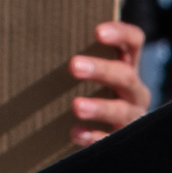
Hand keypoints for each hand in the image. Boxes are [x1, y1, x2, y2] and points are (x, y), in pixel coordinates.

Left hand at [71, 19, 151, 143]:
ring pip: (122, 110)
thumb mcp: (90, 75)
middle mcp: (135, 91)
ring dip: (99, 107)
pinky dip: (94, 136)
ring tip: (76, 106)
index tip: (97, 32)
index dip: (121, 34)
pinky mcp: (123, 140)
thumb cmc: (89, 95)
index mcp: (128, 66)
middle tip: (74, 65)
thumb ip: (78, 59)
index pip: (133, 42)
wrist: (102, 135)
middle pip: (126, 76)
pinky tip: (75, 133)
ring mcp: (133, 117)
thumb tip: (37, 39)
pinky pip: (111, 139)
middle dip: (101, 70)